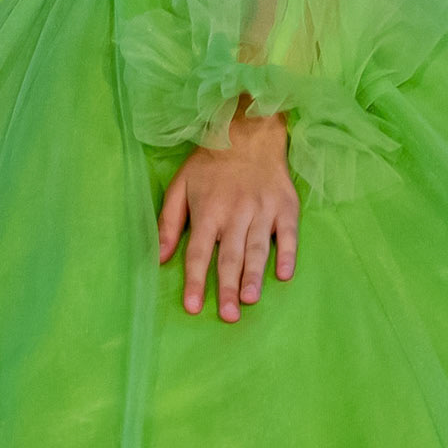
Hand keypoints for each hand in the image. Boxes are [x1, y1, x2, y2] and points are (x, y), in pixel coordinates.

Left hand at [157, 102, 299, 322]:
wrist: (248, 130)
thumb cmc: (210, 164)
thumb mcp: (180, 186)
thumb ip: (168, 222)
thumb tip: (158, 258)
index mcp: (207, 210)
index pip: (199, 252)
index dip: (195, 281)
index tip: (192, 307)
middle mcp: (235, 213)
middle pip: (230, 256)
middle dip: (228, 287)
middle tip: (228, 316)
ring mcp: (263, 209)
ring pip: (257, 248)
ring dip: (254, 275)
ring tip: (250, 300)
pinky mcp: (286, 206)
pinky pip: (288, 234)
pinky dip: (288, 254)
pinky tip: (284, 274)